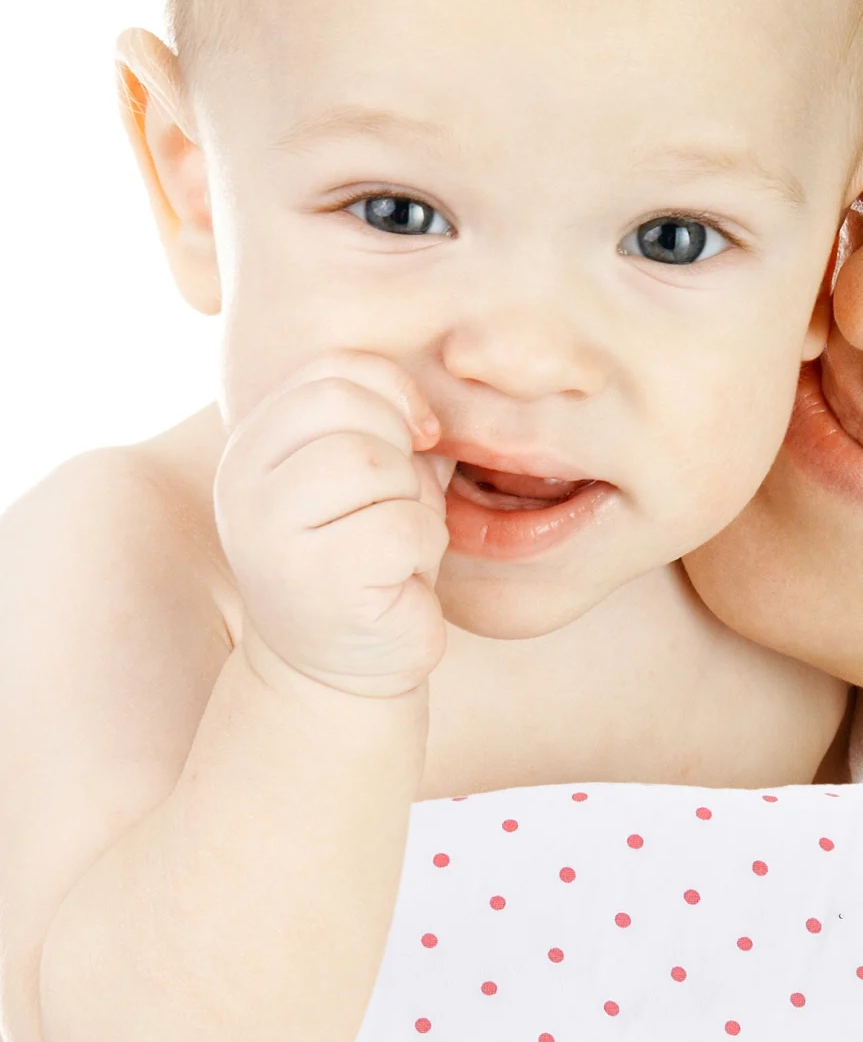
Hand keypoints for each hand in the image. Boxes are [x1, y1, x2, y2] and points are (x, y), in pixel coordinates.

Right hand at [215, 353, 455, 699]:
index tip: (419, 438)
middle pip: (352, 408)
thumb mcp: (369, 480)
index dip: (394, 393)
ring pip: (378, 463)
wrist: (338, 671)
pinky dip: (424, 548)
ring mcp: (273, 532)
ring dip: (415, 504)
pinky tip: (401, 578)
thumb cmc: (364, 563)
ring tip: (397, 545)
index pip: (331, 371)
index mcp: (253, 444)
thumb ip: (386, 424)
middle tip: (398, 506)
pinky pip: (404, 526)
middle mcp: (245, 482)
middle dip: (402, 454)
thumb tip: (438, 389)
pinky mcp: (320, 580)